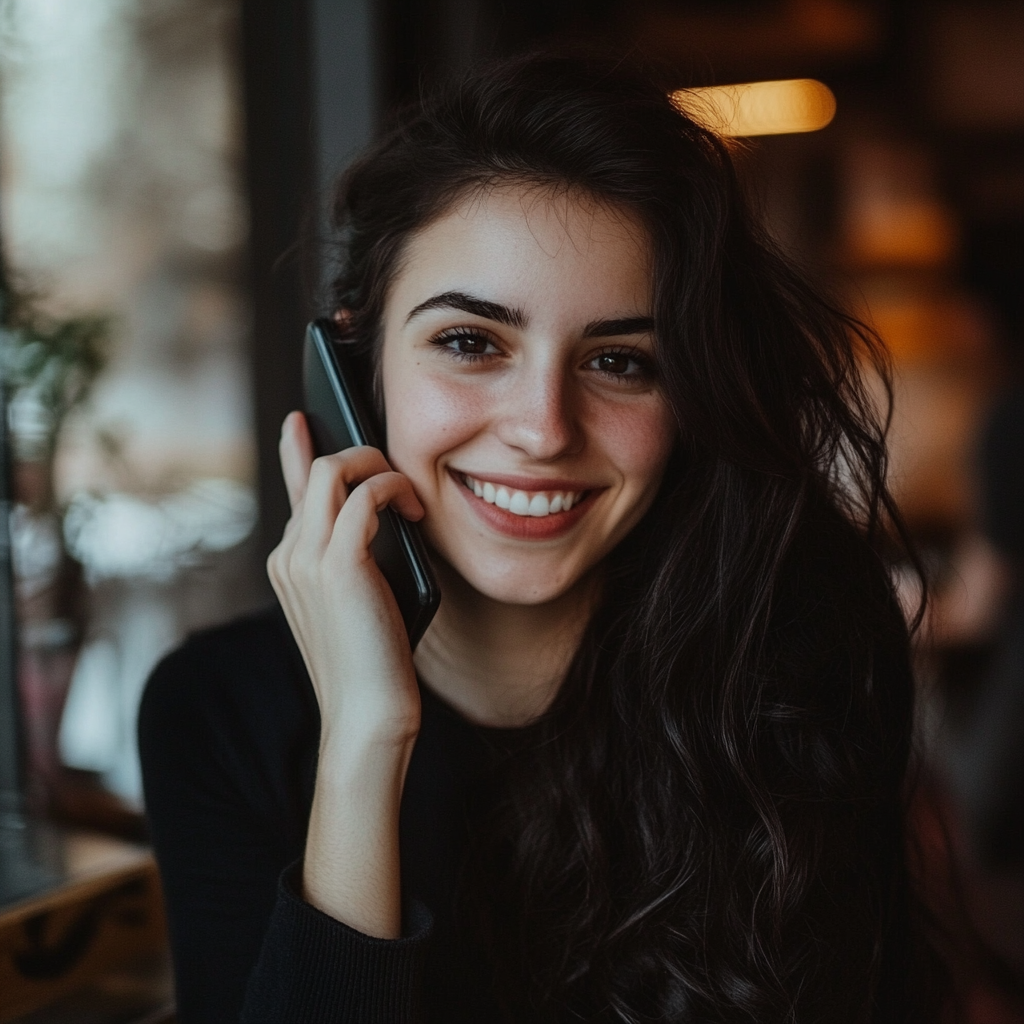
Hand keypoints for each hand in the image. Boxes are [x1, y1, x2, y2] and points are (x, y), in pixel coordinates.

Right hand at [267, 411, 424, 746]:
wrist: (366, 715)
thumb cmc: (374, 661)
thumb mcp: (360, 600)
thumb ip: (356, 558)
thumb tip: (383, 514)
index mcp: (289, 563)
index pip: (291, 491)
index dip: (297, 448)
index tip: (304, 420)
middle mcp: (288, 554)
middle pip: (313, 468)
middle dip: (359, 453)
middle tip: (395, 470)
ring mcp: (305, 559)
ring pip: (331, 470)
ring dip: (377, 466)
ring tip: (407, 489)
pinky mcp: (337, 565)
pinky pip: (365, 494)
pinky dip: (394, 488)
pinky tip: (415, 508)